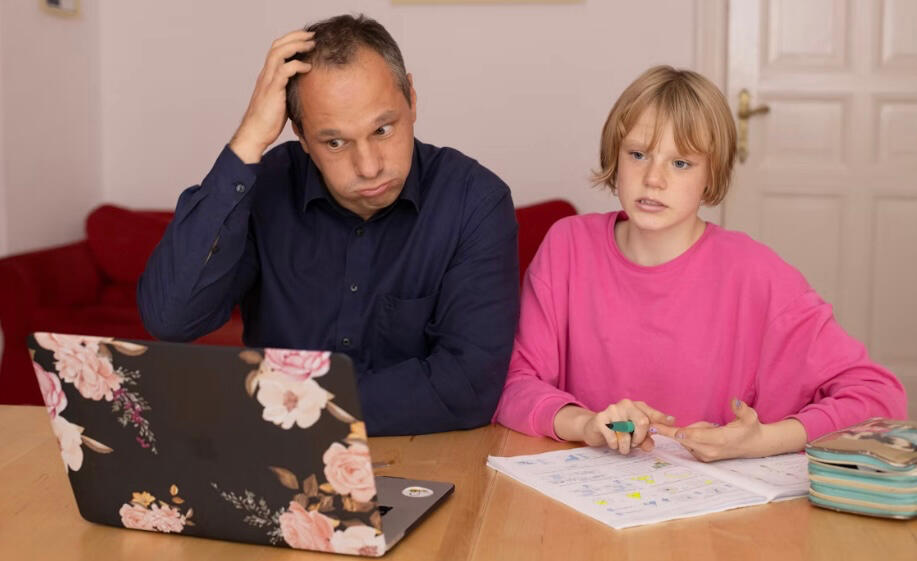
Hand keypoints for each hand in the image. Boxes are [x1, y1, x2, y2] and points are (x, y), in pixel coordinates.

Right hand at [229, 30, 314, 162]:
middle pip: (277, 45)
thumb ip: (289, 90)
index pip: (277, 49)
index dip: (291, 40)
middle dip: (295, 36)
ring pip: (279, 53)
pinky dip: (297, 65)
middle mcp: (266, 74)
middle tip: (311, 35)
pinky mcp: (272, 91)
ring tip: (311, 45)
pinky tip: (308, 68)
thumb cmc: (268, 121)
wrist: (256, 134)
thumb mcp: (282, 100)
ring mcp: (268, 81)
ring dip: (296, 46)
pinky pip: (284, 71)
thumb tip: (306, 88)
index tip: (306, 38)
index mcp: (268, 75)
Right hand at [554, 400, 675, 455]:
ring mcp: (612, 410)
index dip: (662, 419)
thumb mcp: (634, 434)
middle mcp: (625, 404)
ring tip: (623, 448)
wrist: (593, 427)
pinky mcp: (600, 419)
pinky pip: (613, 438)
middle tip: (635, 445)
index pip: (652, 413)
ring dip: (625, 447)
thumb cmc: (618, 430)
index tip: (672, 423)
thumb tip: (650, 446)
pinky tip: (612, 443)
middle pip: (642, 422)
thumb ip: (645, 439)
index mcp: (636, 406)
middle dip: (640, 438)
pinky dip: (614, 445)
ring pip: (626, 434)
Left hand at [668, 399, 806, 460]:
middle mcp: (711, 450)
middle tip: (654, 426)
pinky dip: (689, 436)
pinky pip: (687, 444)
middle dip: (669, 431)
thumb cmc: (750, 428)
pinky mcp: (702, 458)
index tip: (663, 429)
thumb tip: (735, 401)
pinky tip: (705, 431)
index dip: (680, 432)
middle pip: (684, 440)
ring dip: (687, 430)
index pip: (696, 436)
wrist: (754, 445)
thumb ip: (742, 409)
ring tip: (709, 426)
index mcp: (721, 440)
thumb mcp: (750, 416)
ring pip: (684, 440)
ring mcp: (706, 456)